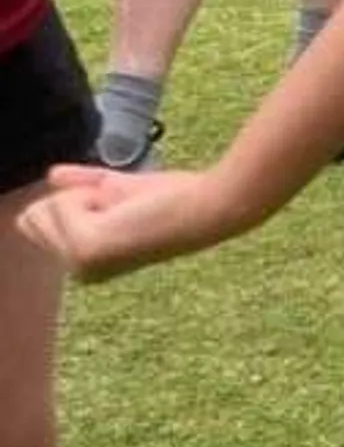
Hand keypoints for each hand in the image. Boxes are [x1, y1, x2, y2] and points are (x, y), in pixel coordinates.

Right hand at [16, 164, 247, 280]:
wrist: (205, 207)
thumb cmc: (172, 198)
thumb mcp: (115, 189)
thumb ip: (81, 184)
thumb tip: (52, 175)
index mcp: (87, 262)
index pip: (39, 218)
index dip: (76, 195)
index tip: (117, 201)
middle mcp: (80, 271)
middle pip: (35, 214)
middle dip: (76, 195)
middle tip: (122, 204)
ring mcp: (80, 265)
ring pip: (44, 208)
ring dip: (84, 194)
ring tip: (124, 207)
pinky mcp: (85, 250)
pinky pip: (60, 203)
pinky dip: (89, 194)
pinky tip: (122, 209)